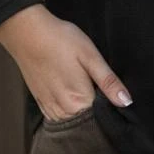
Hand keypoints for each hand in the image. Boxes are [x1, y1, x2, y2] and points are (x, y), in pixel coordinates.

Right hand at [0, 6, 132, 121]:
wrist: (27, 32)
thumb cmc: (61, 40)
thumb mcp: (90, 56)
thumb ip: (108, 82)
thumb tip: (126, 102)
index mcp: (79, 101)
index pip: (102, 117)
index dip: (111, 108)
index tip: (111, 95)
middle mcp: (63, 110)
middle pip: (87, 121)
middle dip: (96, 112)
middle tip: (95, 86)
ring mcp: (50, 107)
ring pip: (72, 120)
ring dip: (80, 112)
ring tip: (82, 88)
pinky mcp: (41, 102)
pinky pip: (58, 116)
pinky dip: (67, 110)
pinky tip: (69, 93)